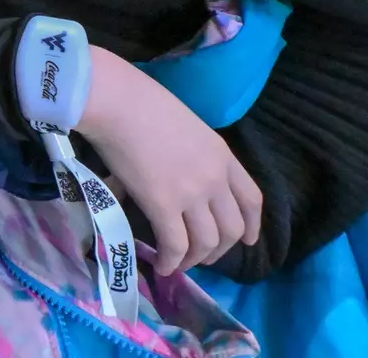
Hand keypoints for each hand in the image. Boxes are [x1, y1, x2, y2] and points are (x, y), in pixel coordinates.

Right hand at [76, 46, 262, 274]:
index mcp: (222, 155)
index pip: (251, 199)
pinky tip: (161, 266)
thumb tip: (169, 175)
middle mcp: (214, 178)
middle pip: (232, 228)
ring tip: (178, 263)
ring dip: (194, 259)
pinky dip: (171, 261)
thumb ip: (189, 153)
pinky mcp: (163, 205)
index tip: (247, 239)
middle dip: (220, 249)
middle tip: (201, 255)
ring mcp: (191, 193)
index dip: (252, 225)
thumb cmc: (140, 102)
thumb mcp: (183, 126)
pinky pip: (175, 244)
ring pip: (207, 242)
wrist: (115, 101)